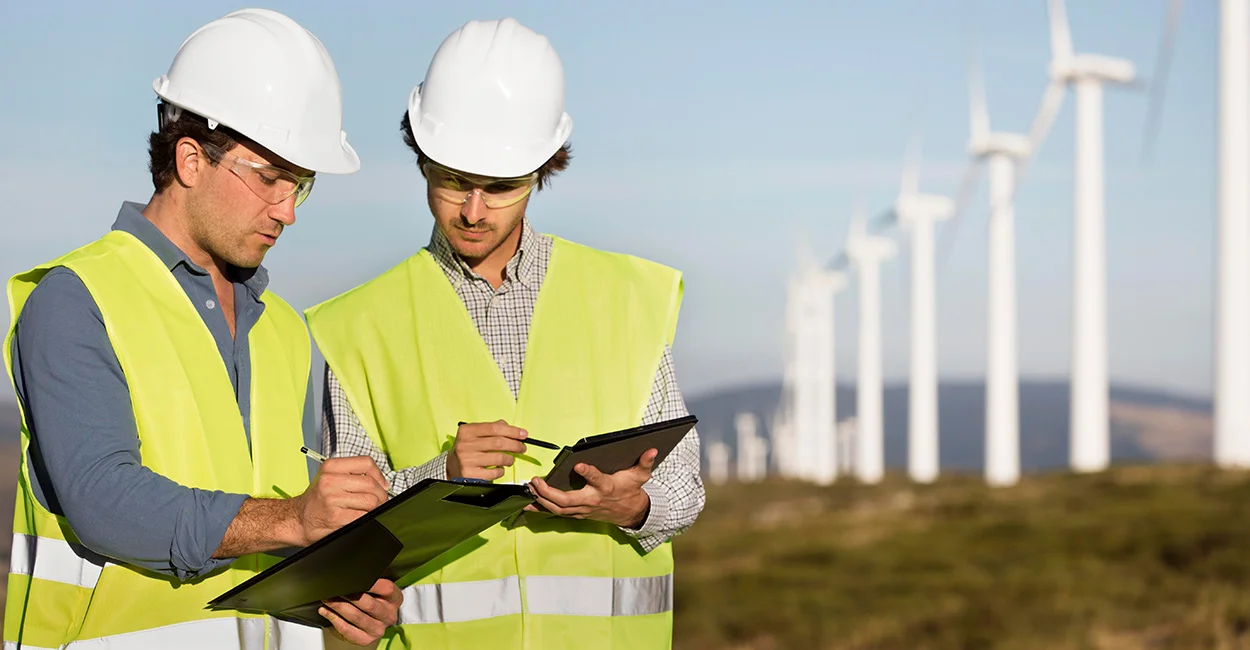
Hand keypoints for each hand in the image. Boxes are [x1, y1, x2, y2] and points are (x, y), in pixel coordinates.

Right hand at [290, 456, 389, 545]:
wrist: (297, 520)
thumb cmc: (317, 500)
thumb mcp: (330, 478)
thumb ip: (352, 475)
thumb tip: (383, 484)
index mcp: (330, 467)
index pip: (366, 462)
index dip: (379, 475)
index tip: (382, 484)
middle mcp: (330, 480)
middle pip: (371, 484)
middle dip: (381, 495)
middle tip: (380, 501)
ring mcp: (332, 498)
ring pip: (371, 501)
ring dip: (376, 508)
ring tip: (370, 510)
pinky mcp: (335, 516)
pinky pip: (363, 515)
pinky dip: (368, 518)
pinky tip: (362, 518)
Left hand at [321, 578, 402, 645]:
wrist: (373, 621)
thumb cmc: (373, 600)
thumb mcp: (377, 589)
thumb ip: (369, 582)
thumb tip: (350, 575)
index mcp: (395, 599)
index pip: (385, 588)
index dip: (370, 583)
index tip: (352, 577)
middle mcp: (389, 615)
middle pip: (368, 604)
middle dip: (348, 595)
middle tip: (335, 588)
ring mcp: (378, 629)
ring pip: (356, 617)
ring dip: (338, 606)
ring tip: (328, 598)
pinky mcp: (366, 639)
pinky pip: (347, 630)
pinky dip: (334, 619)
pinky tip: (326, 611)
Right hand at [446, 420, 528, 480]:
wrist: (450, 466)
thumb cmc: (466, 448)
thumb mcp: (473, 434)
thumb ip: (490, 428)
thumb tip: (509, 427)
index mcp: (467, 431)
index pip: (495, 428)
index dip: (512, 431)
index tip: (523, 434)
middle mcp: (465, 444)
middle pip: (498, 443)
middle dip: (515, 445)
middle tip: (522, 448)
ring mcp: (467, 460)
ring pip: (498, 458)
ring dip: (509, 459)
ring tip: (510, 459)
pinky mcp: (470, 474)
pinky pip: (494, 473)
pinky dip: (501, 471)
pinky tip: (499, 469)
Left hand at [525, 448, 657, 527]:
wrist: (630, 513)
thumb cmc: (631, 490)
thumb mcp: (640, 476)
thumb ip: (645, 462)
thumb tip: (652, 449)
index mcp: (606, 488)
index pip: (597, 480)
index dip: (589, 473)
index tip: (579, 464)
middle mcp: (592, 500)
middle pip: (568, 500)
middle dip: (550, 492)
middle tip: (537, 481)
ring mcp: (583, 509)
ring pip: (558, 509)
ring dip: (541, 500)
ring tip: (529, 489)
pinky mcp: (577, 513)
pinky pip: (556, 512)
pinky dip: (541, 508)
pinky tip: (528, 502)